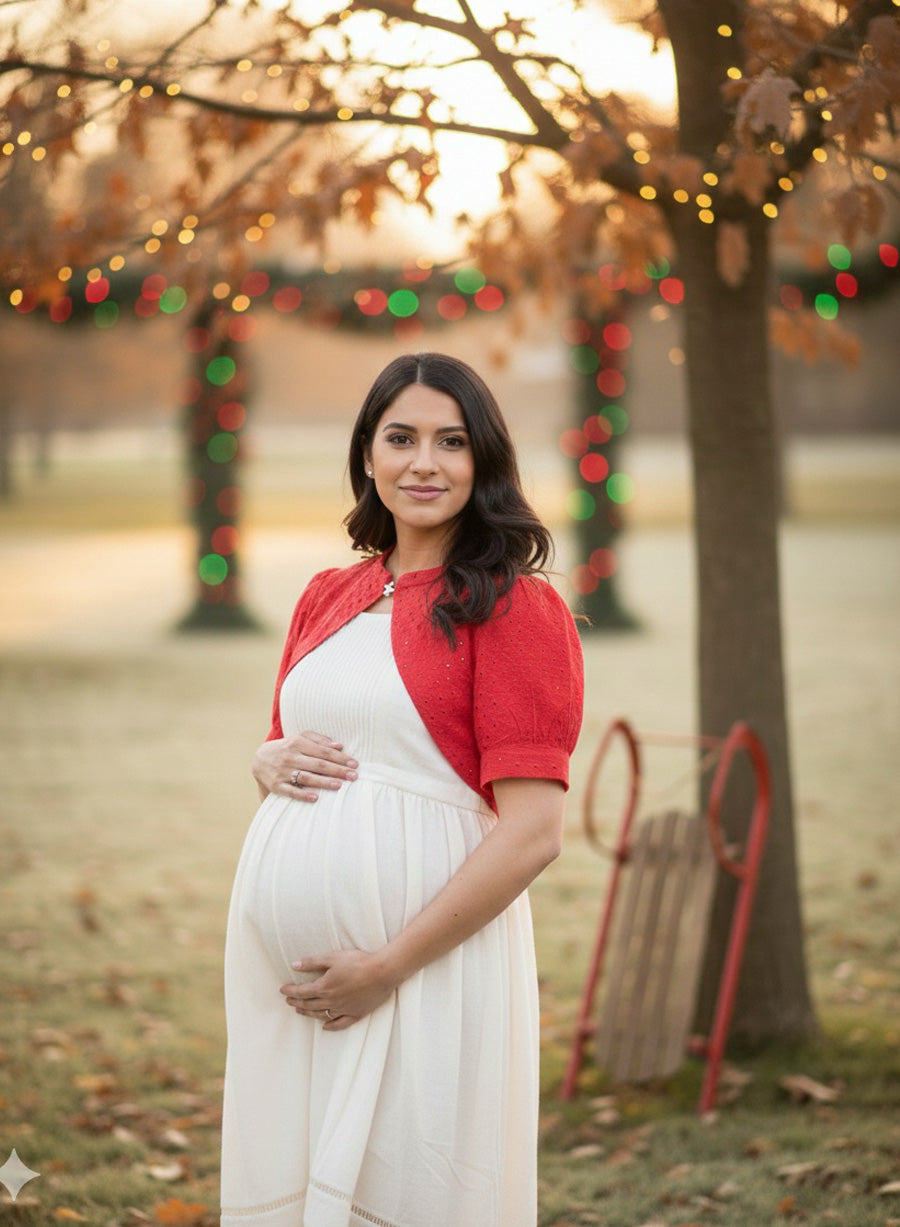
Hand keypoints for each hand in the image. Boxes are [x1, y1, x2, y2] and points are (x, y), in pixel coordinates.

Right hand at [252, 731, 357, 802]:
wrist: (259, 759)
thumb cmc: (287, 748)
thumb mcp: (299, 738)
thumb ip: (319, 740)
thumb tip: (339, 746)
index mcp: (297, 743)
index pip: (323, 751)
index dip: (340, 757)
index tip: (354, 763)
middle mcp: (290, 757)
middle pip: (318, 764)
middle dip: (337, 770)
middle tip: (353, 776)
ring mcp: (282, 772)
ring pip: (306, 777)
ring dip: (323, 782)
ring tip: (339, 785)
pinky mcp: (276, 786)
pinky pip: (291, 791)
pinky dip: (303, 795)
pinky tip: (316, 797)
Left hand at [280, 950, 398, 1029]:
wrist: (382, 972)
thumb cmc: (358, 962)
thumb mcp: (333, 957)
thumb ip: (312, 962)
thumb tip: (294, 965)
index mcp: (324, 987)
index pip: (302, 991)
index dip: (290, 991)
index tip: (282, 990)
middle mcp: (331, 1001)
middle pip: (309, 1004)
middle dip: (297, 1002)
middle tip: (289, 1001)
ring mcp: (343, 1009)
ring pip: (321, 1015)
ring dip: (309, 1013)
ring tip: (301, 1011)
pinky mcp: (356, 1014)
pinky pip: (340, 1024)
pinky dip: (330, 1026)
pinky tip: (325, 1027)